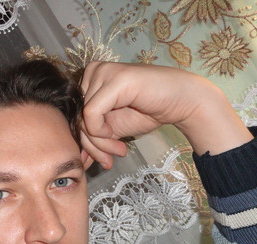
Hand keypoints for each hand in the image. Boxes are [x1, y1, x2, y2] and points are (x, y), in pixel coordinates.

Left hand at [79, 62, 252, 168]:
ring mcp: (104, 72)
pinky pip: (91, 114)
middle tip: (110, 159)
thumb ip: (94, 140)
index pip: (75, 115)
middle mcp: (93, 71)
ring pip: (83, 118)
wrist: (182, 102)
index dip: (86, 142)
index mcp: (90, 80)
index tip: (103, 158)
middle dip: (93, 146)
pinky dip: (100, 132)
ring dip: (100, 144)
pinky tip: (116, 137)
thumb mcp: (113, 130)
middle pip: (77, 118)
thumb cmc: (148, 111)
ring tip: (118, 151)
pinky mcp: (115, 79)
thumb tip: (78, 160)